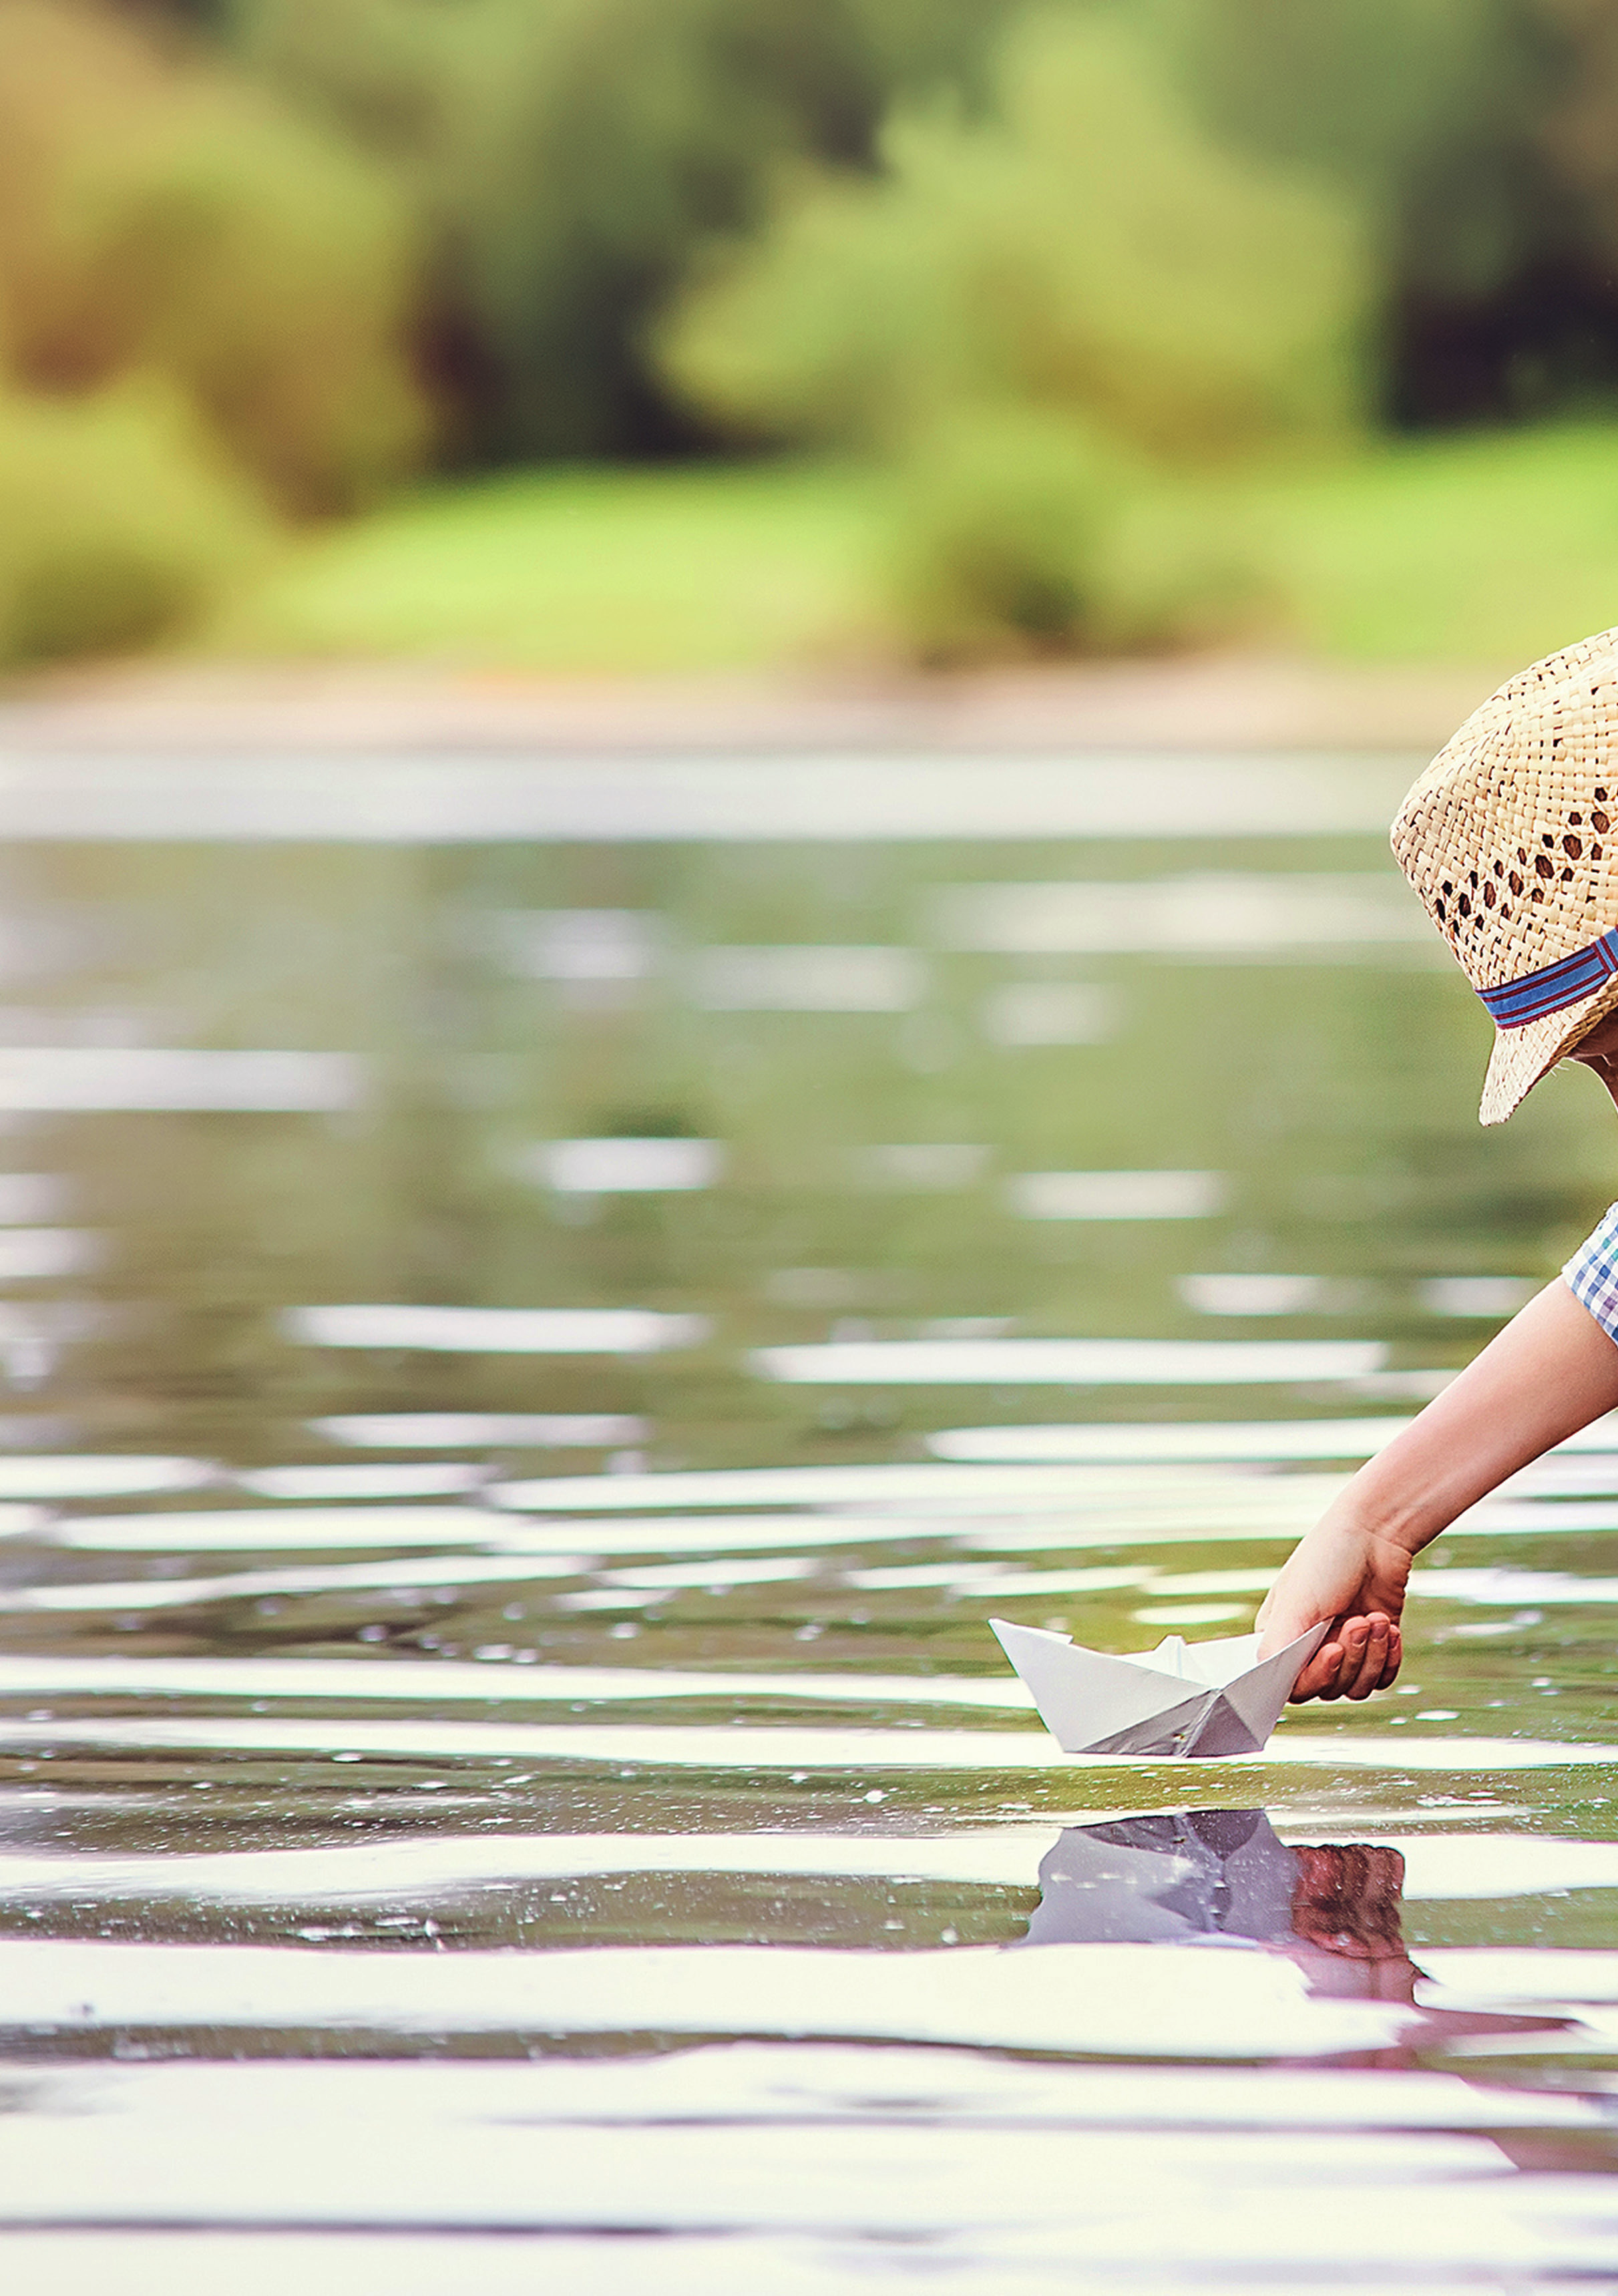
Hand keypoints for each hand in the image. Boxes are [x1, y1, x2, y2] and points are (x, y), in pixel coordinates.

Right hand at [1256, 1516, 1411, 1701]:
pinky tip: (1390, 1630)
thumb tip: (1268, 1681)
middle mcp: (1311, 1647)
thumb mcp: (1295, 1602)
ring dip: (1372, 1656)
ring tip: (1376, 1620)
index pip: (1292, 1685)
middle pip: (1329, 1688)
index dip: (1316, 1675)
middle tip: (1359, 1621)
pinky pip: (1383, 1679)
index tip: (1333, 1650)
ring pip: (1357, 1687)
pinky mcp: (1375, 1648)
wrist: (1377, 1534)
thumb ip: (1277, 1646)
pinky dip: (1390, 1659)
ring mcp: (1344, 1649)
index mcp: (1282, 1637)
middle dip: (1351, 1657)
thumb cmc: (1328, 1558)